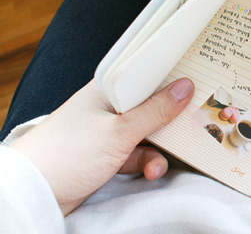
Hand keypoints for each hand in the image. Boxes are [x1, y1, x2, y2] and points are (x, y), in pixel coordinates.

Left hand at [10, 78, 193, 215]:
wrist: (35, 193)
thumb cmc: (71, 151)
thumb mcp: (120, 130)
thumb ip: (155, 110)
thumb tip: (185, 87)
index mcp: (110, 89)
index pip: (146, 75)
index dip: (171, 78)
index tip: (197, 81)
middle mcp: (111, 106)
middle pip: (150, 105)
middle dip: (170, 118)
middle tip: (193, 122)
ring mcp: (111, 130)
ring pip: (147, 132)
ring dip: (158, 148)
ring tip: (157, 162)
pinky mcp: (110, 153)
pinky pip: (137, 153)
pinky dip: (146, 163)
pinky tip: (150, 171)